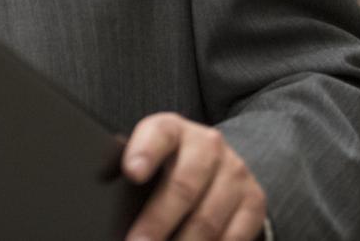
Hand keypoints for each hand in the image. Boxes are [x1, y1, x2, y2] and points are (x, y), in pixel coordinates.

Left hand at [122, 112, 266, 240]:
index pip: (158, 134)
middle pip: (183, 186)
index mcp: (172, 129)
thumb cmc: (168, 163)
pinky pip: (233, 236)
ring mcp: (234, 172)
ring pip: (207, 218)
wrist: (217, 163)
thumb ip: (133, 170)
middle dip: (157, 221)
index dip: (145, 153)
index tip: (132, 173)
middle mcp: (207, 145)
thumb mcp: (149, 155)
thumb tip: (105, 190)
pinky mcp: (254, 201)